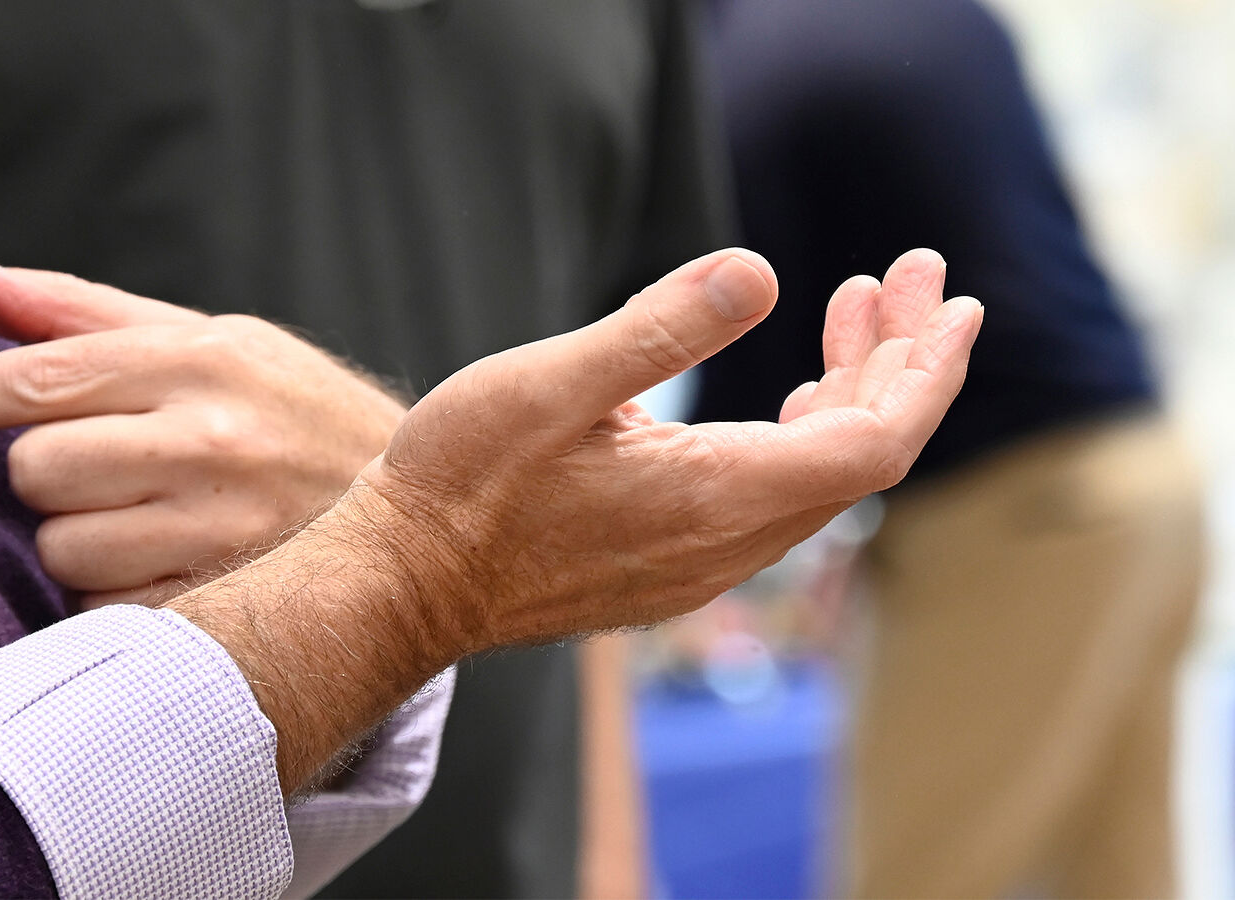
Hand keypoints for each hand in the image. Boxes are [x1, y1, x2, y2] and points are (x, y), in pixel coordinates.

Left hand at [0, 254, 404, 597]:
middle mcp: (214, 439)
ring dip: (87, 543)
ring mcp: (224, 530)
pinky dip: (122, 599)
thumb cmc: (296, 415)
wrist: (429, 514)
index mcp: (203, 358)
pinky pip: (110, 615)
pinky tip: (183, 572)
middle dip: (55, 476)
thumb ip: (78, 316)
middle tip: (118, 470)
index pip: (41, 376)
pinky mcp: (229, 607)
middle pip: (39, 470)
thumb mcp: (208, 341)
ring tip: (161, 524)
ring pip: (65, 550)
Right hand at [152, 246, 977, 792]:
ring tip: (854, 309)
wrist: (403, 583)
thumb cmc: (462, 483)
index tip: (949, 297)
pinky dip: (804, 436)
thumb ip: (660, 328)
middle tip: (905, 276)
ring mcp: (701, 565)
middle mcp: (726, 545)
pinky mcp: (672, 568)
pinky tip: (789, 397)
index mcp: (714, 498)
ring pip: (819, 478)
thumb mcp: (551, 384)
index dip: (927, 369)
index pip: (877, 442)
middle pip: (861, 455)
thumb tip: (760, 272)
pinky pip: (776, 502)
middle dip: (898, 361)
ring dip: (851, 393)